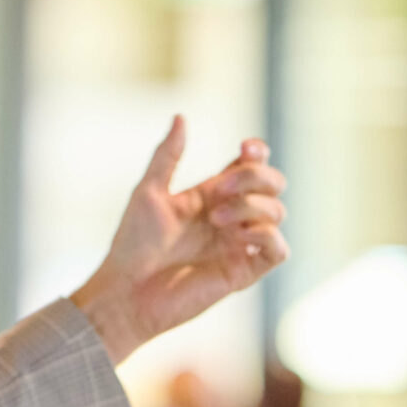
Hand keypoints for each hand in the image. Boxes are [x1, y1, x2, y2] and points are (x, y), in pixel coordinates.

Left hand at [72, 116, 287, 363]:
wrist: (127, 290)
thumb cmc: (133, 244)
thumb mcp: (148, 191)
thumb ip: (167, 156)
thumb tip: (181, 116)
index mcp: (211, 197)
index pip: (250, 166)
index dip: (257, 153)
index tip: (246, 147)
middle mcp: (231, 218)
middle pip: (272, 184)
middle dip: (255, 177)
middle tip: (222, 188)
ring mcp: (239, 245)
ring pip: (278, 212)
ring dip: (252, 207)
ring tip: (218, 220)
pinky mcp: (244, 272)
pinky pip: (279, 249)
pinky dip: (265, 235)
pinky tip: (238, 234)